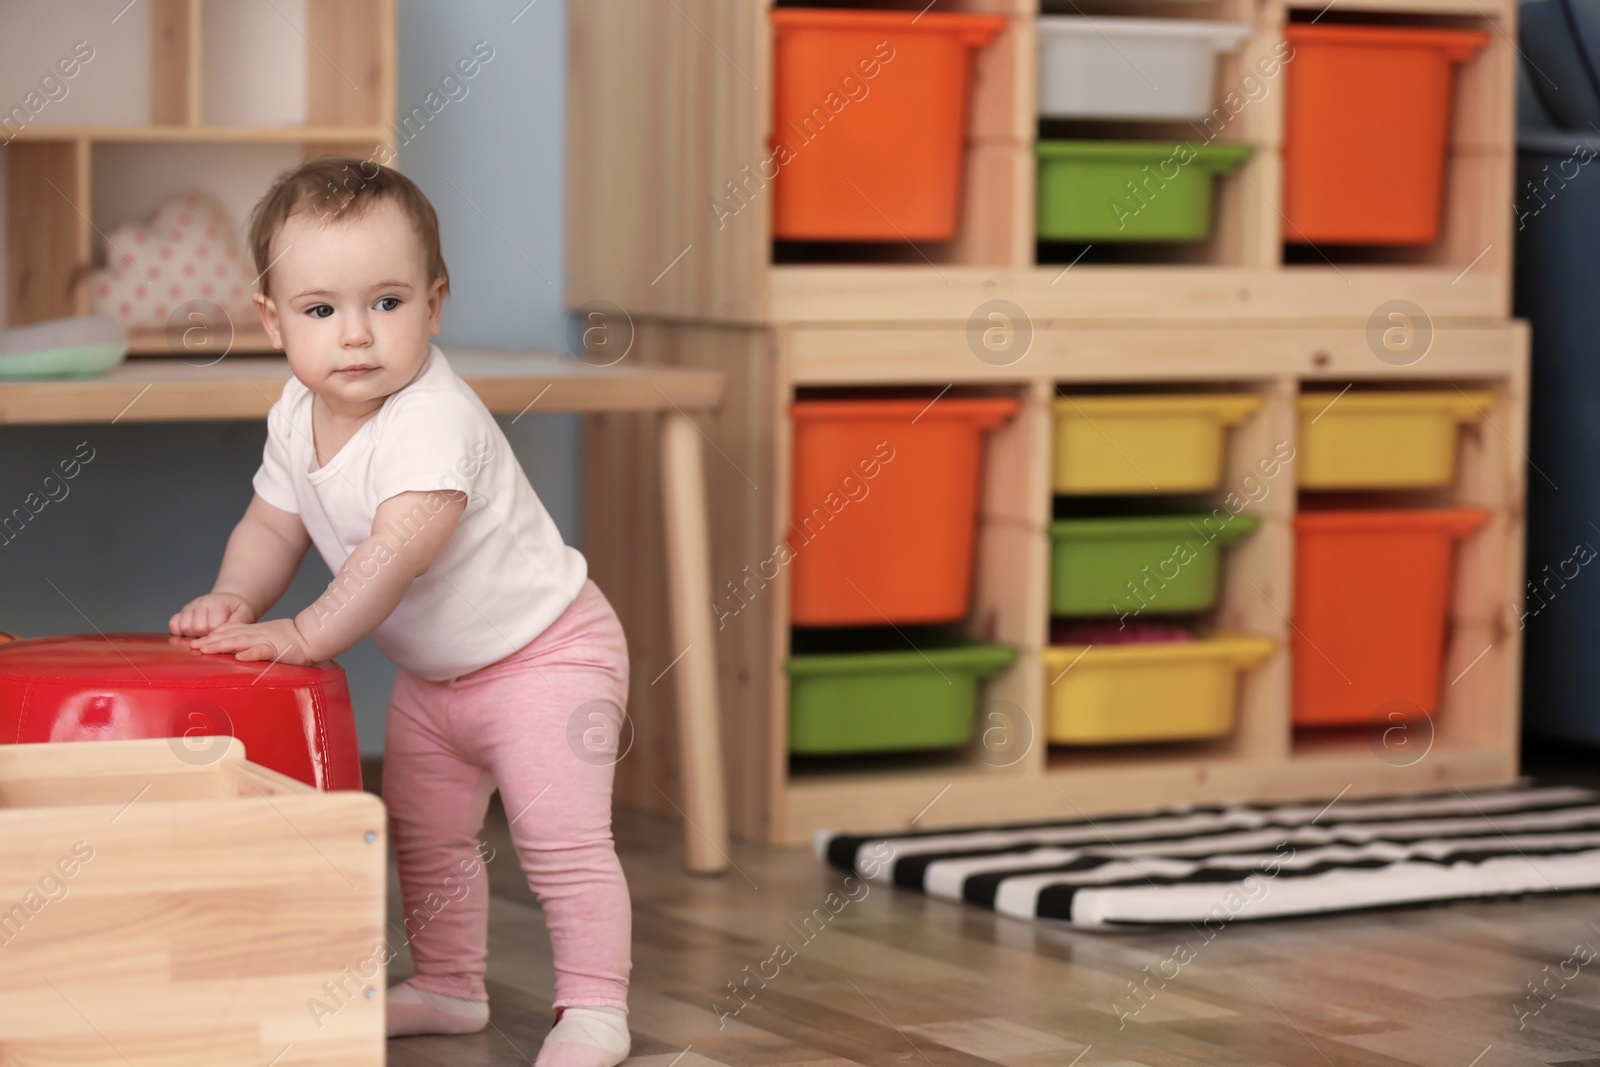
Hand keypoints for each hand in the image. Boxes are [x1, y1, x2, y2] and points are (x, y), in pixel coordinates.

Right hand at [170, 592, 254, 636]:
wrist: (226, 601)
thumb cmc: (235, 610)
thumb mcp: (244, 612)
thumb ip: (240, 620)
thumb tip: (231, 629)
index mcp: (217, 603)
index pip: (213, 625)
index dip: (218, 635)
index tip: (223, 635)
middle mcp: (200, 603)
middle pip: (198, 628)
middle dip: (207, 636)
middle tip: (214, 635)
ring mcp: (189, 607)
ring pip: (185, 627)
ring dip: (195, 635)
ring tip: (205, 634)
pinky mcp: (181, 613)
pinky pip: (173, 624)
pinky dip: (179, 632)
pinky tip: (191, 634)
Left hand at [189, 617, 318, 665]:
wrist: (312, 636)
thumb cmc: (292, 640)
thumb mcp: (268, 637)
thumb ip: (252, 643)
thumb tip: (236, 651)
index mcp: (254, 632)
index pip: (228, 632)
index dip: (211, 637)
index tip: (194, 643)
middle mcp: (256, 634)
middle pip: (228, 636)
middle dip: (210, 641)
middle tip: (193, 646)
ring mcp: (266, 641)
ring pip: (240, 641)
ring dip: (222, 645)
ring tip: (206, 649)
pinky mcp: (278, 649)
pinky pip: (263, 651)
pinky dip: (251, 653)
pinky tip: (240, 657)